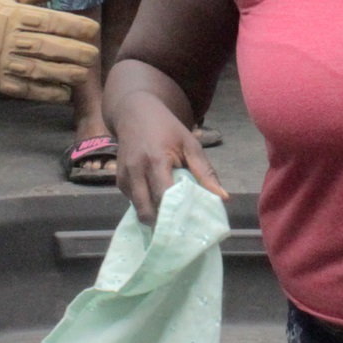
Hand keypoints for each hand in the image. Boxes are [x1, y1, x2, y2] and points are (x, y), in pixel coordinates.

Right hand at [0, 0, 99, 101]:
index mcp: (15, 16)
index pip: (51, 21)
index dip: (75, 26)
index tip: (92, 30)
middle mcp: (12, 40)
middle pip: (49, 47)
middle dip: (76, 52)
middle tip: (94, 55)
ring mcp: (5, 63)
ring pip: (41, 70)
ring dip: (66, 74)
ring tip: (84, 75)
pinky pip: (27, 90)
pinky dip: (47, 93)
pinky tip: (64, 93)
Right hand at [115, 95, 226, 226]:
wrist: (135, 113)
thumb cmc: (167, 128)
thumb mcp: (190, 144)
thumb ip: (205, 171)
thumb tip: (222, 197)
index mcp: (155, 159)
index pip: (163, 195)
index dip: (175, 214)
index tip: (189, 227)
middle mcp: (136, 170)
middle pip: (146, 209)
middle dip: (161, 223)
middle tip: (179, 229)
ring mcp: (124, 176)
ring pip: (138, 209)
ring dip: (153, 215)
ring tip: (170, 217)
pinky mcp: (119, 180)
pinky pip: (132, 201)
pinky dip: (145, 205)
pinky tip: (157, 201)